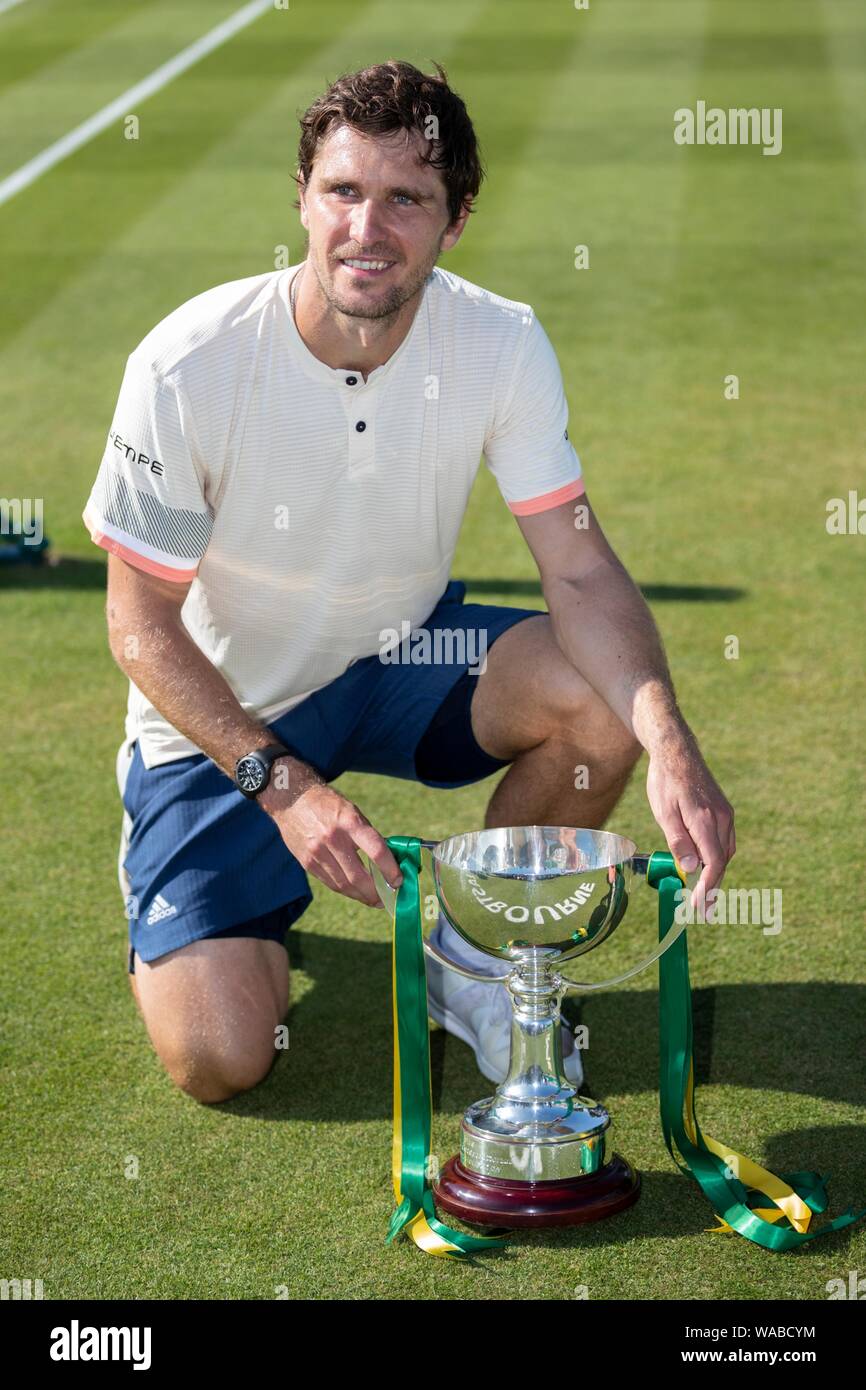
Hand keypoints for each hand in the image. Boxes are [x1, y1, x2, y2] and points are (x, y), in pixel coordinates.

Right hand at [260, 761, 402, 906]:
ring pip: (343, 885)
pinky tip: (355, 892)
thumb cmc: (329, 805)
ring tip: (374, 900)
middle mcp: (333, 839)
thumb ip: (368, 835)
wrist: (293, 801)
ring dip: (361, 896)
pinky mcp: (307, 863)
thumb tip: (387, 861)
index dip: (390, 870)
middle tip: (387, 899)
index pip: (376, 851)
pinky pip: (330, 883)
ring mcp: (317, 853)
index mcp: (350, 822)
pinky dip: (345, 891)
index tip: (399, 881)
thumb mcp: (352, 811)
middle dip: (376, 892)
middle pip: (358, 876)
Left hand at [645, 736, 735, 906]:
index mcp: (705, 820)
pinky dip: (717, 858)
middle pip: (721, 861)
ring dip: (716, 874)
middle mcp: (721, 818)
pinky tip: (706, 866)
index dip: (709, 888)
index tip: (702, 907)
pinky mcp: (724, 811)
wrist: (677, 752)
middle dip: (713, 888)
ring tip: (704, 895)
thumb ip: (678, 841)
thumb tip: (691, 870)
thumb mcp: (664, 812)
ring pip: (725, 852)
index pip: (713, 863)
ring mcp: (725, 814)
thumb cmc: (665, 782)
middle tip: (704, 911)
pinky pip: (724, 841)